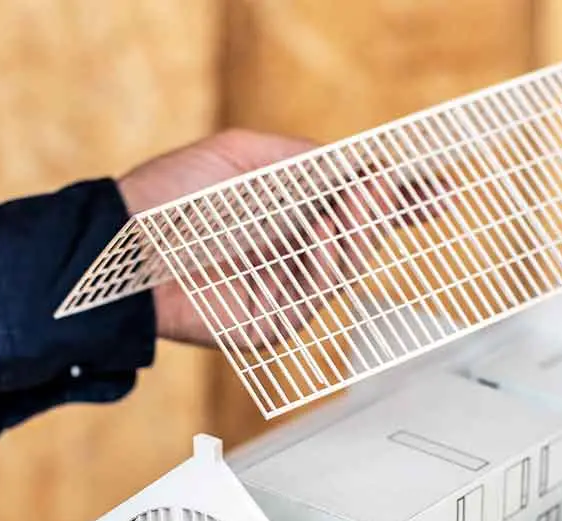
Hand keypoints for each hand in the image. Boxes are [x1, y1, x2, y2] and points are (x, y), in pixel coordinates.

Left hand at [119, 128, 443, 350]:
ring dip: (358, 231)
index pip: (355, 210)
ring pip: (345, 267)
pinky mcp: (273, 323)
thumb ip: (301, 160)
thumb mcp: (242, 156)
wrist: (124, 249)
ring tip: (360, 197)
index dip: (398, 203)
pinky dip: (324, 263)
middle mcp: (293, 254)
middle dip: (381, 212)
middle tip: (390, 186)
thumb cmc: (173, 198)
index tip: (438, 190)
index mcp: (290, 215)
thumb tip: (357, 167)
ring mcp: (286, 291)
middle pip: (359, 239)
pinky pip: (314, 296)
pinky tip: (322, 233)